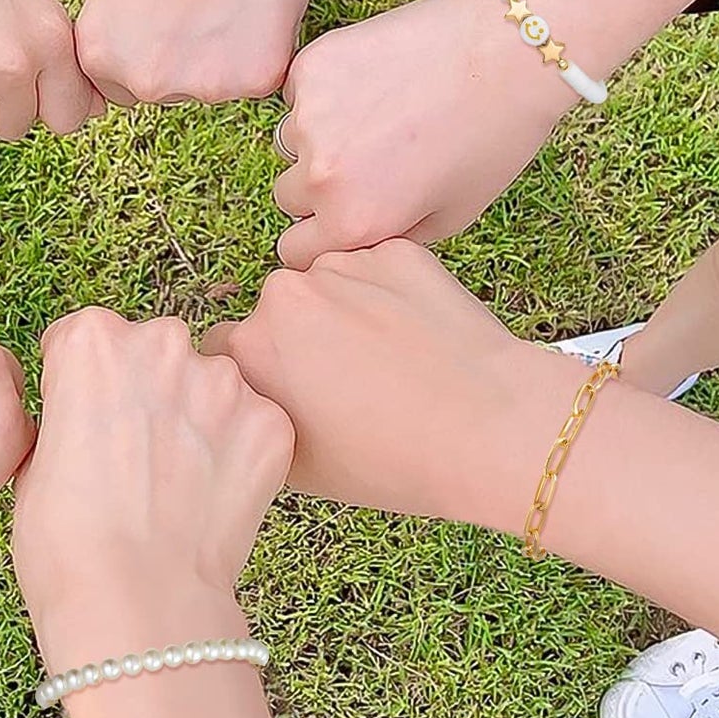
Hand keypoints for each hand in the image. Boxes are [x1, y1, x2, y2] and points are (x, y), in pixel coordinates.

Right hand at [13, 310, 293, 665]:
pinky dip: (241, 453)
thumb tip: (85, 417)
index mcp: (92, 341)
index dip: (84, 384)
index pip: (89, 338)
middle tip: (138, 454)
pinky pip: (255, 424)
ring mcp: (223, 381)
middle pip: (156, 352)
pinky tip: (216, 498)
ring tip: (180, 483)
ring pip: (211, 385)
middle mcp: (160, 342)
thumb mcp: (33, 460)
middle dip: (149, 389)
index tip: (89, 421)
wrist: (136, 604)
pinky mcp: (269, 422)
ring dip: (200, 418)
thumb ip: (68, 412)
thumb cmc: (65, 543)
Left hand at [77, 0, 335, 105]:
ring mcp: (203, 85)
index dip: (137, 47)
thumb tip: (112, 38)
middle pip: (160, 89)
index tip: (160, 13)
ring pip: (210, 85)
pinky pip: (255, 76)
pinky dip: (260, 48)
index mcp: (98, 51)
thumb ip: (101, 10)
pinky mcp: (258, 80)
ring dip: (219, 55)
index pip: (111, 82)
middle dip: (176, 57)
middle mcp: (145, 81)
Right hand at [205, 240, 581, 533]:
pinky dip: (392, 294)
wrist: (491, 427)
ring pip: (329, 284)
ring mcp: (342, 265)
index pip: (227, 350)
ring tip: (393, 361)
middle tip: (350, 384)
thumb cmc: (395, 460)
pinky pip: (379, 268)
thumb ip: (254, 423)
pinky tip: (420, 336)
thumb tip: (249, 402)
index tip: (296, 396)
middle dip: (302, 338)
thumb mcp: (300, 468)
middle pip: (278, 312)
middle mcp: (284, 294)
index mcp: (251, 348)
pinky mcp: (394, 249)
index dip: (263, 377)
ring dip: (346, 310)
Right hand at [275, 0, 575, 265]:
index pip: (295, 250)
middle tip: (368, 159)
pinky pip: (298, 93)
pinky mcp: (309, 67)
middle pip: (288, 195)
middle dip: (319, 186)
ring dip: (318, 137)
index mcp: (353, 222)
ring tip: (376, 115)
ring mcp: (309, 118)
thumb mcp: (454, 214)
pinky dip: (324, 91)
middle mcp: (320, 175)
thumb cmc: (492, 135)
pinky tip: (373, 80)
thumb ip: (392, 235)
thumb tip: (358, 233)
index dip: (317, 237)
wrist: (503, 50)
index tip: (335, 218)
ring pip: (291, 141)